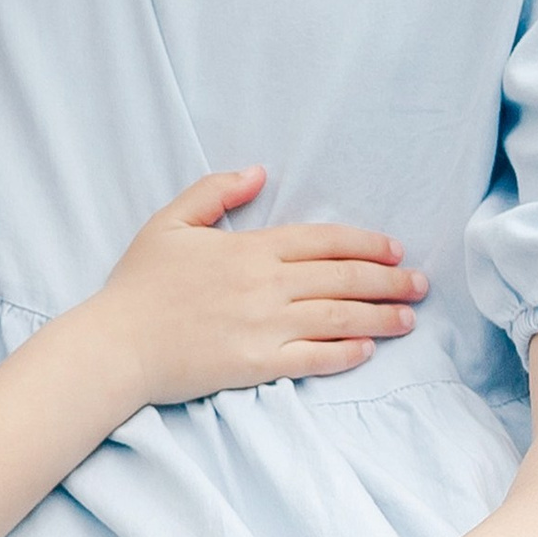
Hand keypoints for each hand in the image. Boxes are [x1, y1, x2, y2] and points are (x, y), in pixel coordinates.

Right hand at [90, 168, 425, 409]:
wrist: (117, 345)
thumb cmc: (140, 284)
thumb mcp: (170, 222)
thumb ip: (216, 191)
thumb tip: (259, 170)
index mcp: (249, 249)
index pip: (323, 241)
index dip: (365, 243)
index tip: (395, 248)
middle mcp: (265, 286)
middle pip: (342, 279)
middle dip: (388, 280)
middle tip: (420, 283)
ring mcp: (264, 327)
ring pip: (338, 319)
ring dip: (380, 317)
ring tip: (409, 318)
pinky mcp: (258, 365)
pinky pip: (313, 359)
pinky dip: (345, 354)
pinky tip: (367, 350)